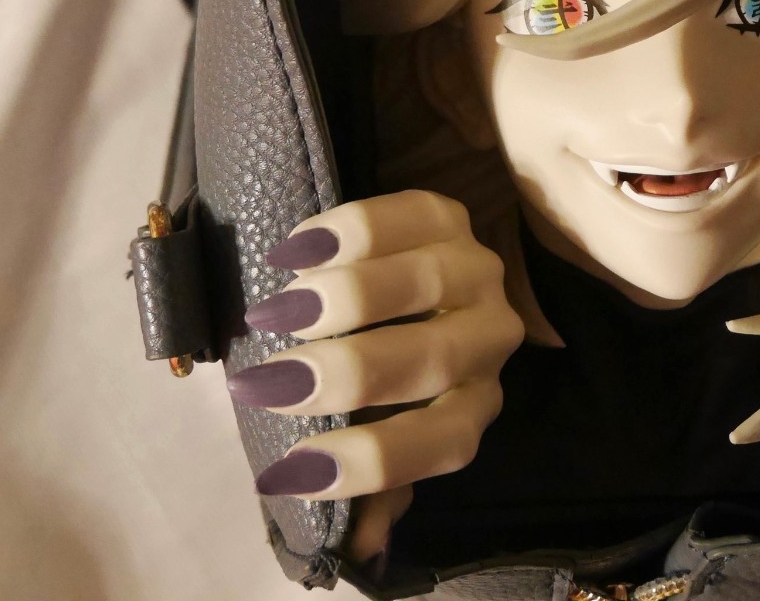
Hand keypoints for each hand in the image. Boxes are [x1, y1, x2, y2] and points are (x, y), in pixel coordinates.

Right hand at [227, 191, 524, 561]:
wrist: (415, 281)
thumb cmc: (390, 371)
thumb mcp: (383, 425)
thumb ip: (374, 480)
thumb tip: (359, 546)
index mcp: (472, 405)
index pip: (439, 441)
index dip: (370, 462)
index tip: (288, 470)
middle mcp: (489, 339)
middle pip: (430, 358)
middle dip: (348, 373)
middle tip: (270, 378)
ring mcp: (477, 270)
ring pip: (425, 281)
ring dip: (348, 297)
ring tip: (278, 309)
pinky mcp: (451, 214)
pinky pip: (411, 215)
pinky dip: (354, 230)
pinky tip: (297, 249)